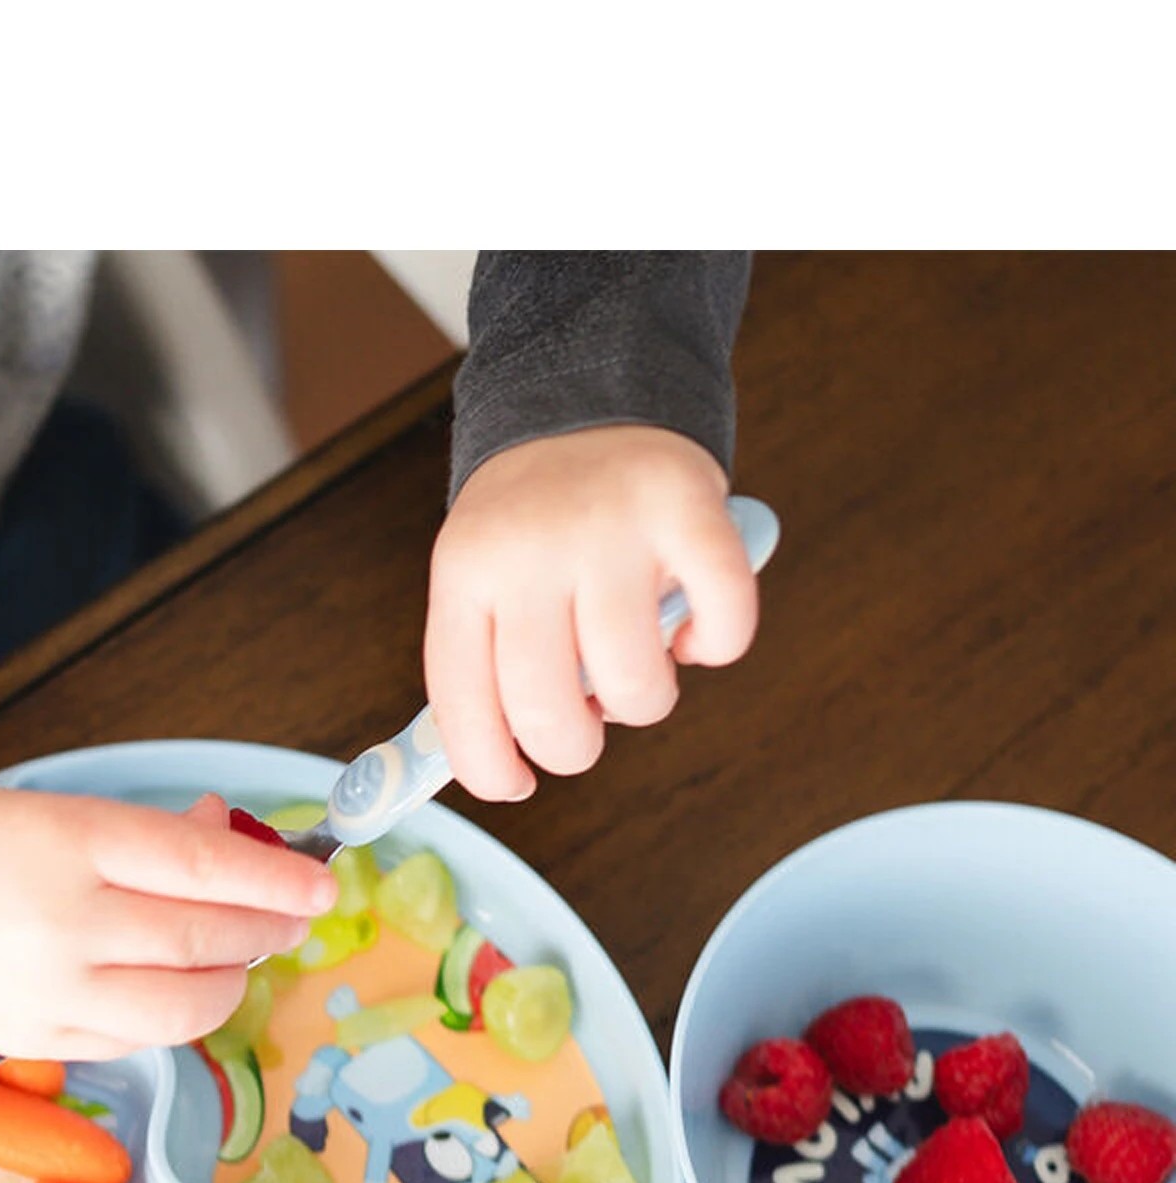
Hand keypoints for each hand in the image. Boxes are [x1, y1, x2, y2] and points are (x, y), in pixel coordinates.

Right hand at [0, 787, 334, 1058]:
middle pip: (200, 937)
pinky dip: (175, 1014)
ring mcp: (54, 992)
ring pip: (182, 1005)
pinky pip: (140, 1037)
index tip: (321, 883)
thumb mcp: (64, 816)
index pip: (200, 866)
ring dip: (229, 981)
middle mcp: (64, 923)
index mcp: (70, 843)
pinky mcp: (43, 1041)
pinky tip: (178, 985)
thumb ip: (155, 836)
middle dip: (264, 928)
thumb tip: (239, 843)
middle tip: (293, 916)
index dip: (273, 878)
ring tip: (238, 956)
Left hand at [424, 425, 760, 801]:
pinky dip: (718, 646)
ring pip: (634, 687)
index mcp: (466, 573)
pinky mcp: (689, 508)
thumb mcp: (480, 576)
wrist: (589, 395)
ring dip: (645, 702)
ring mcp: (612, 528)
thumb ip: (483, 664)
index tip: (516, 784)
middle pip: (548, 711)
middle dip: (573, 748)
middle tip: (588, 721)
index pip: (463, 705)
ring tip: (637, 663)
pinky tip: (696, 632)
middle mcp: (532, 550)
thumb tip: (499, 772)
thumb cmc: (533, 523)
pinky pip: (722, 624)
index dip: (489, 768)